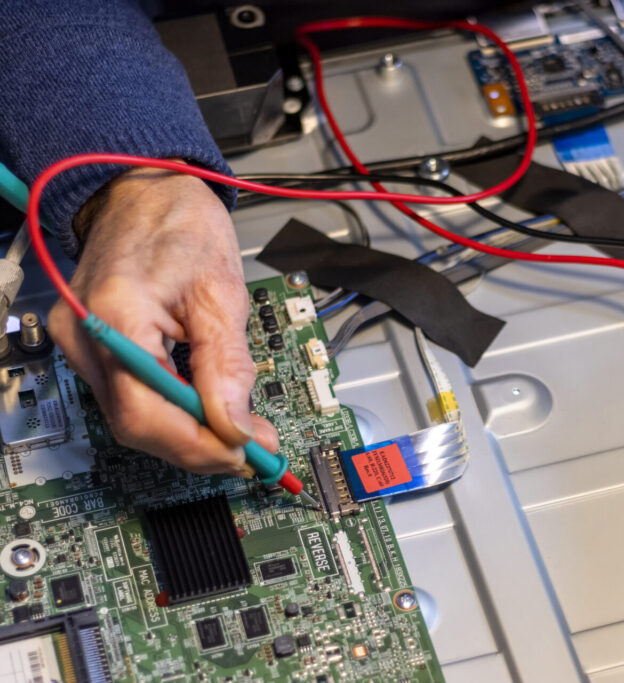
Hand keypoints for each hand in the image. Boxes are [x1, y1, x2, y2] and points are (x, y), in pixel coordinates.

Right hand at [48, 166, 277, 473]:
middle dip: (199, 446)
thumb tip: (237, 427)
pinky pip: (130, 397)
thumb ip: (228, 365)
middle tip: (254, 452)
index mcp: (117, 313)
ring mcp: (82, 342)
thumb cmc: (181, 225)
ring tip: (239, 434)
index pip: (146, 410)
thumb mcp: (222, 292)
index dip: (197, 444)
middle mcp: (87, 334)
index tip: (246, 454)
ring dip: (188, 435)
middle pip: (135, 423)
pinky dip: (171, 413)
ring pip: (132, 417)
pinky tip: (206, 413)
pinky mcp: (91, 346)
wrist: (143, 193)